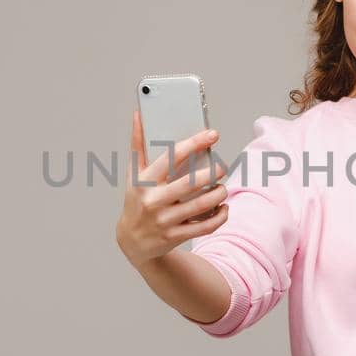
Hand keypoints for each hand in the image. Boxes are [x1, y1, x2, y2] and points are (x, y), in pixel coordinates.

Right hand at [115, 108, 230, 265]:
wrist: (132, 241)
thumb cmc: (137, 200)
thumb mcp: (133, 174)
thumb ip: (138, 145)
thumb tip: (139, 114)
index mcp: (145, 181)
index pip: (172, 157)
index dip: (195, 143)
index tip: (213, 134)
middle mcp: (154, 200)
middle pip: (190, 183)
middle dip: (213, 172)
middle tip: (223, 166)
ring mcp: (165, 220)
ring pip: (201, 206)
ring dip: (218, 194)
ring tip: (222, 187)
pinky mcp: (175, 236)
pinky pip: (204, 226)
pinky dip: (219, 216)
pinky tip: (223, 207)